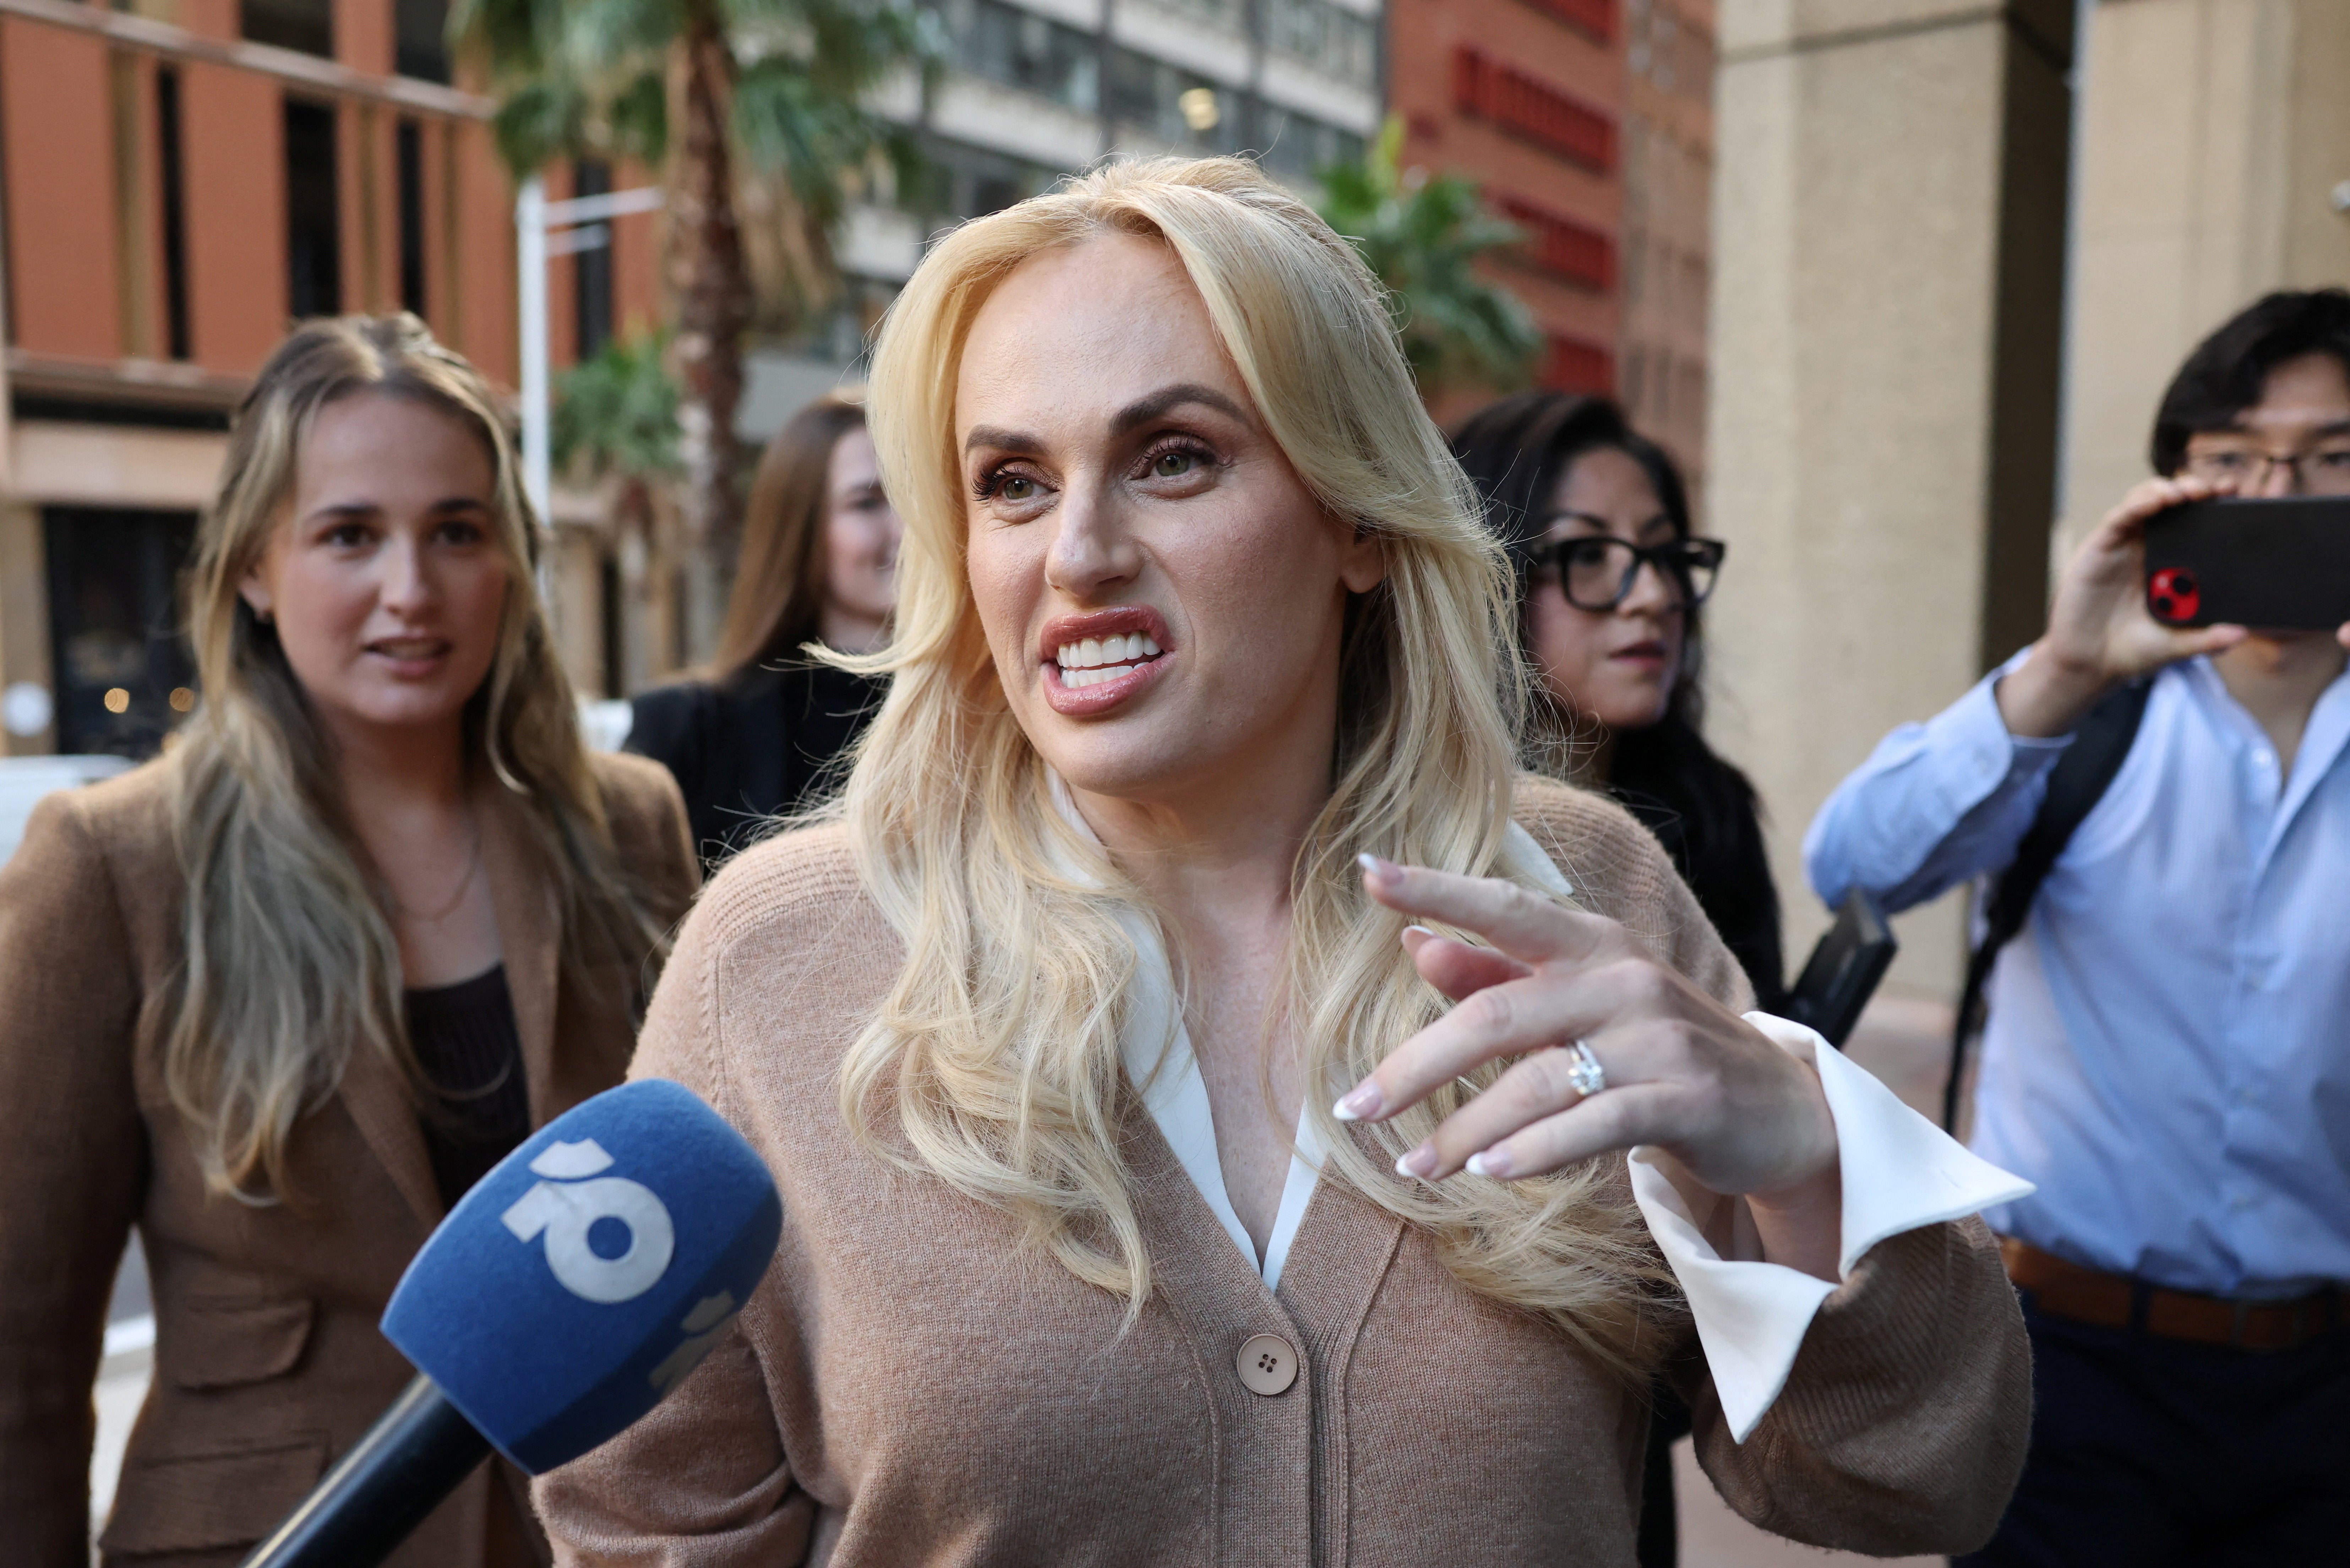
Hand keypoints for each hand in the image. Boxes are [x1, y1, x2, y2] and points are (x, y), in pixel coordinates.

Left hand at [1338, 857, 1843, 1277]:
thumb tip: (1414, 945)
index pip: (1505, 904)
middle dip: (1415, 1064)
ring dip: (1464, 1129)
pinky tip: (1489, 1171)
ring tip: (1411, 1167)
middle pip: (1498, 1012)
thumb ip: (1498, 974)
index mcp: (1592, 943)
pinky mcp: (1687, 1098)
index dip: (1437, 887)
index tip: (1367, 872)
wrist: (1777, 1108)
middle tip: (1352, 1108)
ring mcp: (1659, 1038)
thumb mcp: (1578, 1001)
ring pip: (1538, 1080)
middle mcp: (1623, 978)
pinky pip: (1595, 1124)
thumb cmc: (1656, 1048)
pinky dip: (1535, 1150)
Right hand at [1998, 476, 2247, 736]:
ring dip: (2166, 489)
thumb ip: (2208, 640)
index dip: (2219, 506)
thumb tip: (2242, 633)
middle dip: (2196, 489)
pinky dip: (2136, 505)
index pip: (2201, 524)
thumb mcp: (2178, 645)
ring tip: (2185, 493)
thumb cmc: (2133, 650)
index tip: (2239, 494)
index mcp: (2176, 564)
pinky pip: (2119, 518)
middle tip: (2215, 489)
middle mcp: (2152, 548)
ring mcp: (2126, 545)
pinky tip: (2153, 502)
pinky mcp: (2101, 546)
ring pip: (2146, 501)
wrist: (2089, 663)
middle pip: (2175, 504)